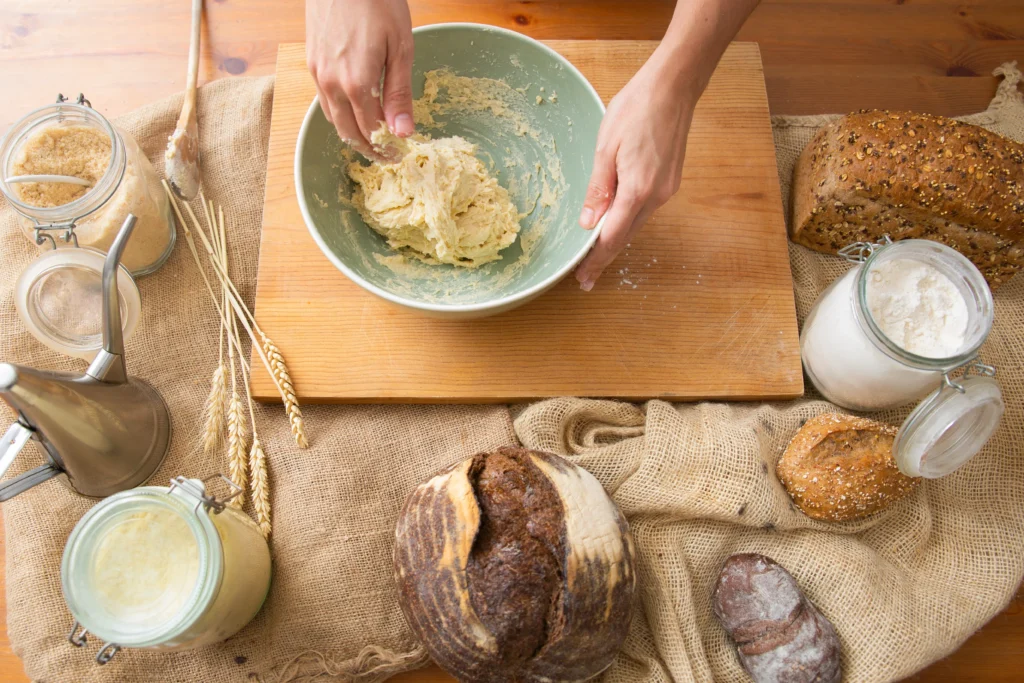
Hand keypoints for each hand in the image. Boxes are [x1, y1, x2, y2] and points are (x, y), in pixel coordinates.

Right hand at [306, 0, 413, 157]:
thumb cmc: (377, 2)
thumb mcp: (400, 48)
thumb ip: (399, 93)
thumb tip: (403, 132)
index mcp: (357, 84)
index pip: (372, 132)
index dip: (387, 148)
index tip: (400, 154)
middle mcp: (332, 84)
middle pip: (349, 133)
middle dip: (369, 149)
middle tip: (387, 156)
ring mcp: (318, 74)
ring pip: (333, 120)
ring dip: (352, 135)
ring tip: (372, 140)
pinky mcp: (311, 63)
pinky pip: (324, 101)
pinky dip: (339, 116)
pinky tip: (353, 113)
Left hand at [575, 50, 696, 290]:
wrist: (673, 87)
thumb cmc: (636, 109)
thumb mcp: (606, 148)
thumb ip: (597, 189)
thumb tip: (588, 223)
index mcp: (638, 190)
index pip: (613, 237)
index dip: (596, 260)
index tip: (583, 278)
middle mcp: (657, 196)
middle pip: (626, 236)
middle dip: (604, 257)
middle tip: (585, 277)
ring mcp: (667, 190)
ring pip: (636, 223)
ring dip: (616, 239)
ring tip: (595, 254)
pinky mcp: (671, 181)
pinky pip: (645, 209)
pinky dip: (628, 220)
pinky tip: (615, 223)